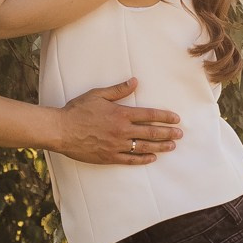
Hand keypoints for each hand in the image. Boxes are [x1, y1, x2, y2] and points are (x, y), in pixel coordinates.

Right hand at [53, 78, 182, 165]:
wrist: (62, 130)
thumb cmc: (78, 110)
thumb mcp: (97, 95)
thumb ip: (118, 90)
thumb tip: (135, 82)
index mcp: (121, 114)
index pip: (149, 115)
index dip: (164, 117)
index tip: (176, 119)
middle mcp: (122, 131)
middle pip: (150, 132)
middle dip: (168, 133)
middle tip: (180, 134)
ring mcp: (116, 145)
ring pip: (144, 147)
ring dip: (160, 147)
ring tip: (172, 146)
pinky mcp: (109, 157)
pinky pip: (130, 159)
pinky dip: (143, 159)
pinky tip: (152, 158)